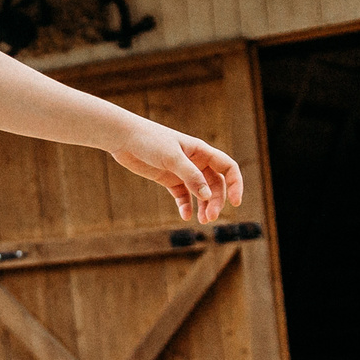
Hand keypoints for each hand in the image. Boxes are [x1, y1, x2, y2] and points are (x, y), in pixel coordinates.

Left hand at [105, 119, 242, 223]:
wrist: (123, 138)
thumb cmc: (149, 141)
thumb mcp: (172, 158)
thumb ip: (190, 176)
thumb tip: (207, 196)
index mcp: (202, 151)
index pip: (228, 168)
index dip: (235, 185)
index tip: (236, 203)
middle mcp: (195, 161)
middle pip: (215, 184)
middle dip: (215, 201)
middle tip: (210, 218)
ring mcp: (181, 171)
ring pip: (200, 192)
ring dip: (203, 206)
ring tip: (202, 220)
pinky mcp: (168, 179)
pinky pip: (182, 195)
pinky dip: (185, 206)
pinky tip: (185, 216)